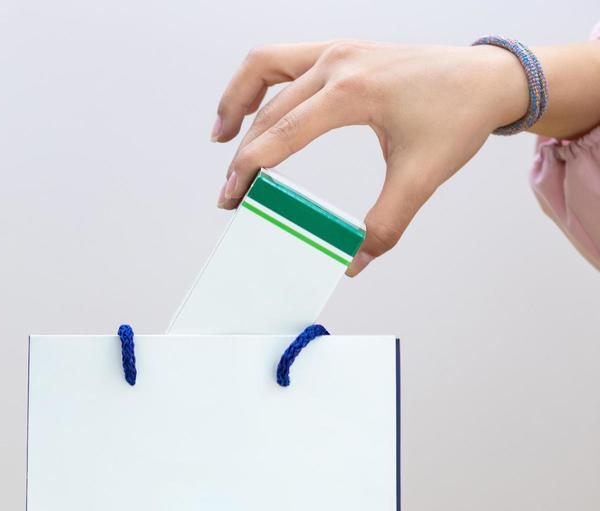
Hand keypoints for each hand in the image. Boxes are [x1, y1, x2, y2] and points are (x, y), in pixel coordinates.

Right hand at [211, 40, 529, 273]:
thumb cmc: (457, 119)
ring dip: (236, 101)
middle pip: (269, 110)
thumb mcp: (422, 177)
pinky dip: (259, 84)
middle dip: (243, 155)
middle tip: (231, 196)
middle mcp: (338, 62)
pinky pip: (283, 59)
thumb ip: (386, 224)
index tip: (234, 198)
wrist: (487, 77)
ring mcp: (336, 51)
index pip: (283, 131)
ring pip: (264, 67)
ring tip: (221, 138)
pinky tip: (252, 111)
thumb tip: (353, 262)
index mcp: (353, 90)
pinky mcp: (339, 51)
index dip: (251, 167)